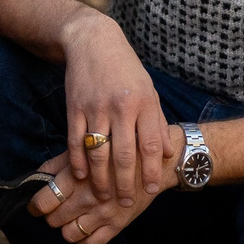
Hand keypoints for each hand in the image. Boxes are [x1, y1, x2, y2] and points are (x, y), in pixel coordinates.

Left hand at [28, 153, 161, 243]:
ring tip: (71, 218)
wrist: (153, 164)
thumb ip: (57, 164)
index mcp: (76, 176)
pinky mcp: (117, 225)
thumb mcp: (84, 150)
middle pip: (54, 220)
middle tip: (56, 210)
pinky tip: (86, 228)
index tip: (36, 206)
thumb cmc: (115, 152)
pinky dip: (84, 241)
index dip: (35, 206)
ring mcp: (102, 214)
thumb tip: (34, 178)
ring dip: (66, 229)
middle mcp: (87, 197)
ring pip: (69, 235)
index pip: (43, 201)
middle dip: (51, 216)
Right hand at [55, 13, 173, 203]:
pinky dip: (78, 162)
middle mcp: (121, 107)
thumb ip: (158, 122)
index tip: (151, 189)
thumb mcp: (149, 90)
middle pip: (124, 154)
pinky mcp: (75, 107)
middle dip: (126, 183)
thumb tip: (168, 153)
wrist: (93, 41)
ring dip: (101, 179)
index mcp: (144, 102)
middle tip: (127, 202)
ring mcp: (96, 108)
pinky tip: (82, 176)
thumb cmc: (126, 69)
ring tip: (103, 196)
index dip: (150, 170)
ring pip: (98, 152)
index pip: (150, 144)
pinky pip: (76, 141)